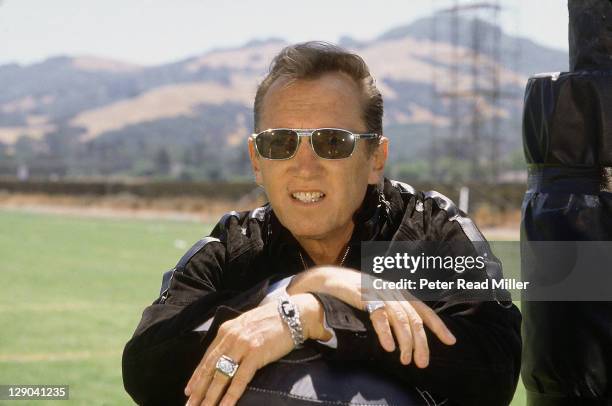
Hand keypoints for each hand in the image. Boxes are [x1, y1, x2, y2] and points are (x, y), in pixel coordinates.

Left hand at [184, 294, 321, 405]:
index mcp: (227, 330)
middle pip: (210, 368)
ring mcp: (242, 345)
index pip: (207, 357)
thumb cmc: (273, 320)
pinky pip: (239, 379)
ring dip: (210, 396)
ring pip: (221, 376)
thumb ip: (234, 337)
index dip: (197, 376)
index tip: (189, 391)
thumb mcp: (247, 325)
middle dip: (198, 390)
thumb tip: (225, 355)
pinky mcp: (255, 354)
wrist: (294, 314)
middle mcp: (231, 337)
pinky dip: (230, 395)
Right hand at [287, 267, 455, 367]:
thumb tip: (409, 333)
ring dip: (405, 342)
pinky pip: (379, 316)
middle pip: (414, 319)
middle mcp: (393, 292)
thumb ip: (394, 310)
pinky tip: (388, 347)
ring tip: (406, 360)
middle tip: (422, 363)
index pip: (424, 310)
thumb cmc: (356, 292)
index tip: (451, 341)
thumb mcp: (380, 298)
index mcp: (400, 292)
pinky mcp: (364, 297)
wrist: (331, 279)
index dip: (438, 326)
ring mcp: (379, 293)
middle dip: (421, 343)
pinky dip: (385, 333)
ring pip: (400, 319)